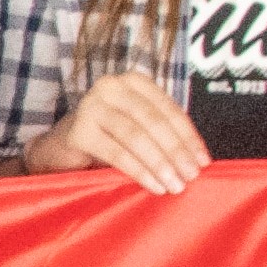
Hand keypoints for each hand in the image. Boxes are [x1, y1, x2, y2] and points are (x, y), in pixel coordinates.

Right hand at [25, 71, 206, 195]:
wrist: (62, 147)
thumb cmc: (109, 137)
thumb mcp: (139, 127)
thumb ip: (162, 134)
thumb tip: (198, 159)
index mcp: (133, 82)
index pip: (168, 108)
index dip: (188, 136)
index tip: (203, 161)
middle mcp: (111, 87)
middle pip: (152, 120)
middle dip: (176, 151)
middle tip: (191, 175)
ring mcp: (91, 106)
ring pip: (135, 136)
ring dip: (159, 163)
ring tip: (175, 184)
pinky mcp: (78, 131)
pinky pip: (116, 152)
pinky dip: (138, 170)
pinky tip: (153, 184)